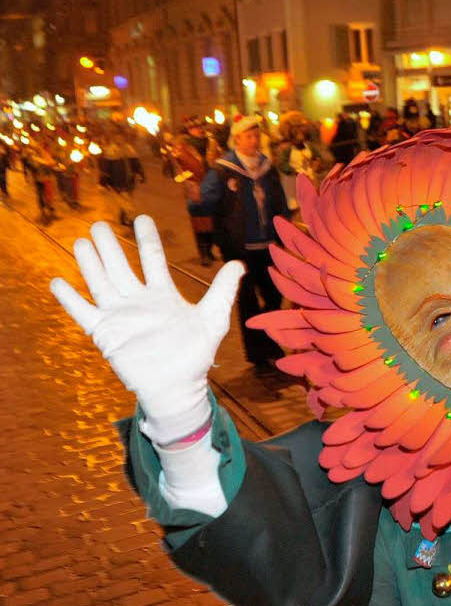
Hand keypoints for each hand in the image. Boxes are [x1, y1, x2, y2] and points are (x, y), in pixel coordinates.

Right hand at [50, 216, 243, 443]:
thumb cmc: (195, 355)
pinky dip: (70, 299)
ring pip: (100, 282)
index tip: (142, 218)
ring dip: (90, 263)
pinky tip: (58, 282)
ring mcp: (120, 315)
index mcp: (162, 295)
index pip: (152, 259)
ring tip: (81, 242)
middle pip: (120, 266)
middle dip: (110, 246)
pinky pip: (83, 312)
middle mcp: (138, 301)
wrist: (177, 387)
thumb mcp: (213, 318)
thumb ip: (222, 290)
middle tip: (99, 223)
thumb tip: (238, 264)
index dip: (146, 238)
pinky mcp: (105, 333)